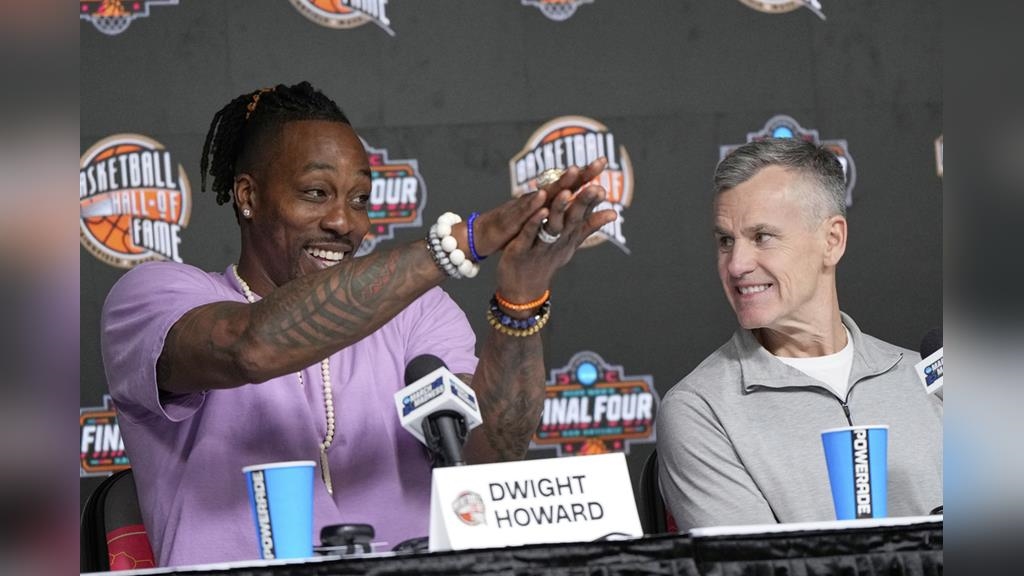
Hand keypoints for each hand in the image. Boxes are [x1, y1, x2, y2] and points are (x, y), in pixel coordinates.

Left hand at [495, 159, 617, 304]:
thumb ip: (589, 226)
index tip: (603, 187)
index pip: (583, 214)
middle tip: (595, 186)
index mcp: (568, 235)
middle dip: (583, 202)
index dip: (592, 201)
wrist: (522, 289)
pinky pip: (529, 234)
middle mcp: (558, 240)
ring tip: (566, 193)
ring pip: (552, 225)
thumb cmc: (546, 261)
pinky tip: (538, 210)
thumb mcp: (570, 244)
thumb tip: (613, 213)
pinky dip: (534, 223)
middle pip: (573, 219)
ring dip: (559, 209)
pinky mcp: (521, 250)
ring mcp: (541, 245)